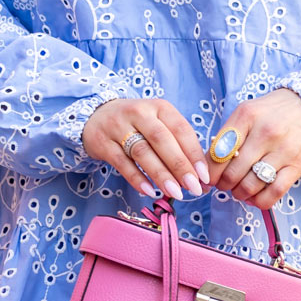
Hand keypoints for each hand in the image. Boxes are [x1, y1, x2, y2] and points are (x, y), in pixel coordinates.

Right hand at [82, 97, 210, 202]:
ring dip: (160, 174)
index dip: (194, 153)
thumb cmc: (137, 124)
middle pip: (162, 140)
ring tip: (175, 193)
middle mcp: (139, 113)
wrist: (96, 116)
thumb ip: (177, 144)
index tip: (204, 176)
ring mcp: (118, 127)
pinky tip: (149, 191)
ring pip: (142, 152)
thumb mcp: (158, 123)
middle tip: (193, 187)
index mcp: (159, 107)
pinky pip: (121, 163)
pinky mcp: (103, 143)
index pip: (181, 129)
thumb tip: (199, 175)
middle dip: (180, 166)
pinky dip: (136, 178)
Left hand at [205, 88, 300, 207]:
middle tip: (224, 185)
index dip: (210, 172)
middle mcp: (265, 133)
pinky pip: (274, 192)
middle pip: (233, 173)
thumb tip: (208, 167)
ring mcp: (283, 150)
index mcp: (247, 116)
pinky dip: (260, 201)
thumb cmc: (271, 113)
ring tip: (239, 190)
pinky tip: (254, 197)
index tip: (209, 178)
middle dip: (223, 185)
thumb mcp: (246, 114)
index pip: (219, 153)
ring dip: (239, 194)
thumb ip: (227, 136)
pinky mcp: (297, 165)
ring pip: (251, 185)